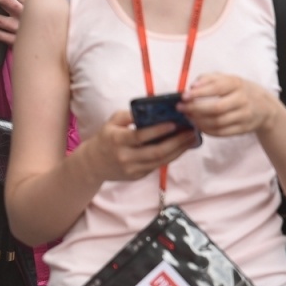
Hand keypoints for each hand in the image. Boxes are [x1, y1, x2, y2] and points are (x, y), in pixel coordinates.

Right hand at [82, 109, 198, 182]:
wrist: (93, 164)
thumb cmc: (105, 138)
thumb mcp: (112, 122)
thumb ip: (130, 115)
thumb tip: (153, 110)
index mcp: (117, 140)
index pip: (141, 136)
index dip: (159, 130)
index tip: (175, 123)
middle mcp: (125, 156)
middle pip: (156, 151)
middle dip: (177, 142)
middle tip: (192, 132)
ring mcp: (132, 169)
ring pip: (161, 160)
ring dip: (179, 150)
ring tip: (191, 139)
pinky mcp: (138, 176)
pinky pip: (158, 165)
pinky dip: (171, 156)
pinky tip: (180, 147)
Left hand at [179, 72, 278, 137]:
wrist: (265, 107)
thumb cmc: (238, 90)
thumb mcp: (226, 79)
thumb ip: (208, 79)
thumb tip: (192, 86)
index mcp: (236, 84)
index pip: (216, 88)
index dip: (199, 93)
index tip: (183, 96)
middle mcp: (242, 100)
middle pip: (216, 108)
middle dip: (195, 109)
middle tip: (181, 108)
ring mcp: (244, 116)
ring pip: (217, 122)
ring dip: (199, 121)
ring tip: (188, 116)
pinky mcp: (243, 129)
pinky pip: (221, 133)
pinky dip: (206, 130)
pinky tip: (198, 125)